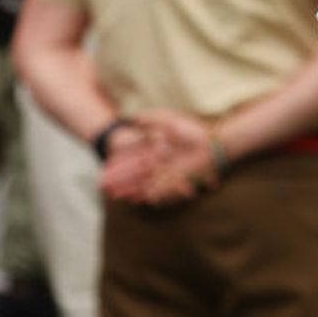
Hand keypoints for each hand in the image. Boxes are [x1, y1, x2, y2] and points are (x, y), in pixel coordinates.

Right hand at [99, 111, 216, 205]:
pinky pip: (157, 188)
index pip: (131, 157)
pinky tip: (135, 198)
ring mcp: (165, 171)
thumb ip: (152, 119)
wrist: (214, 142)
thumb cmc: (194, 130)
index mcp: (154, 147)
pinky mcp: (175, 179)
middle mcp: (158, 161)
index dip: (118, 164)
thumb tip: (135, 118)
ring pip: (142, 182)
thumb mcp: (169, 120)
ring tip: (115, 195)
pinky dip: (146, 193)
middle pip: (134, 172)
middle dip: (119, 179)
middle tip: (103, 187)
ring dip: (129, 189)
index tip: (105, 170)